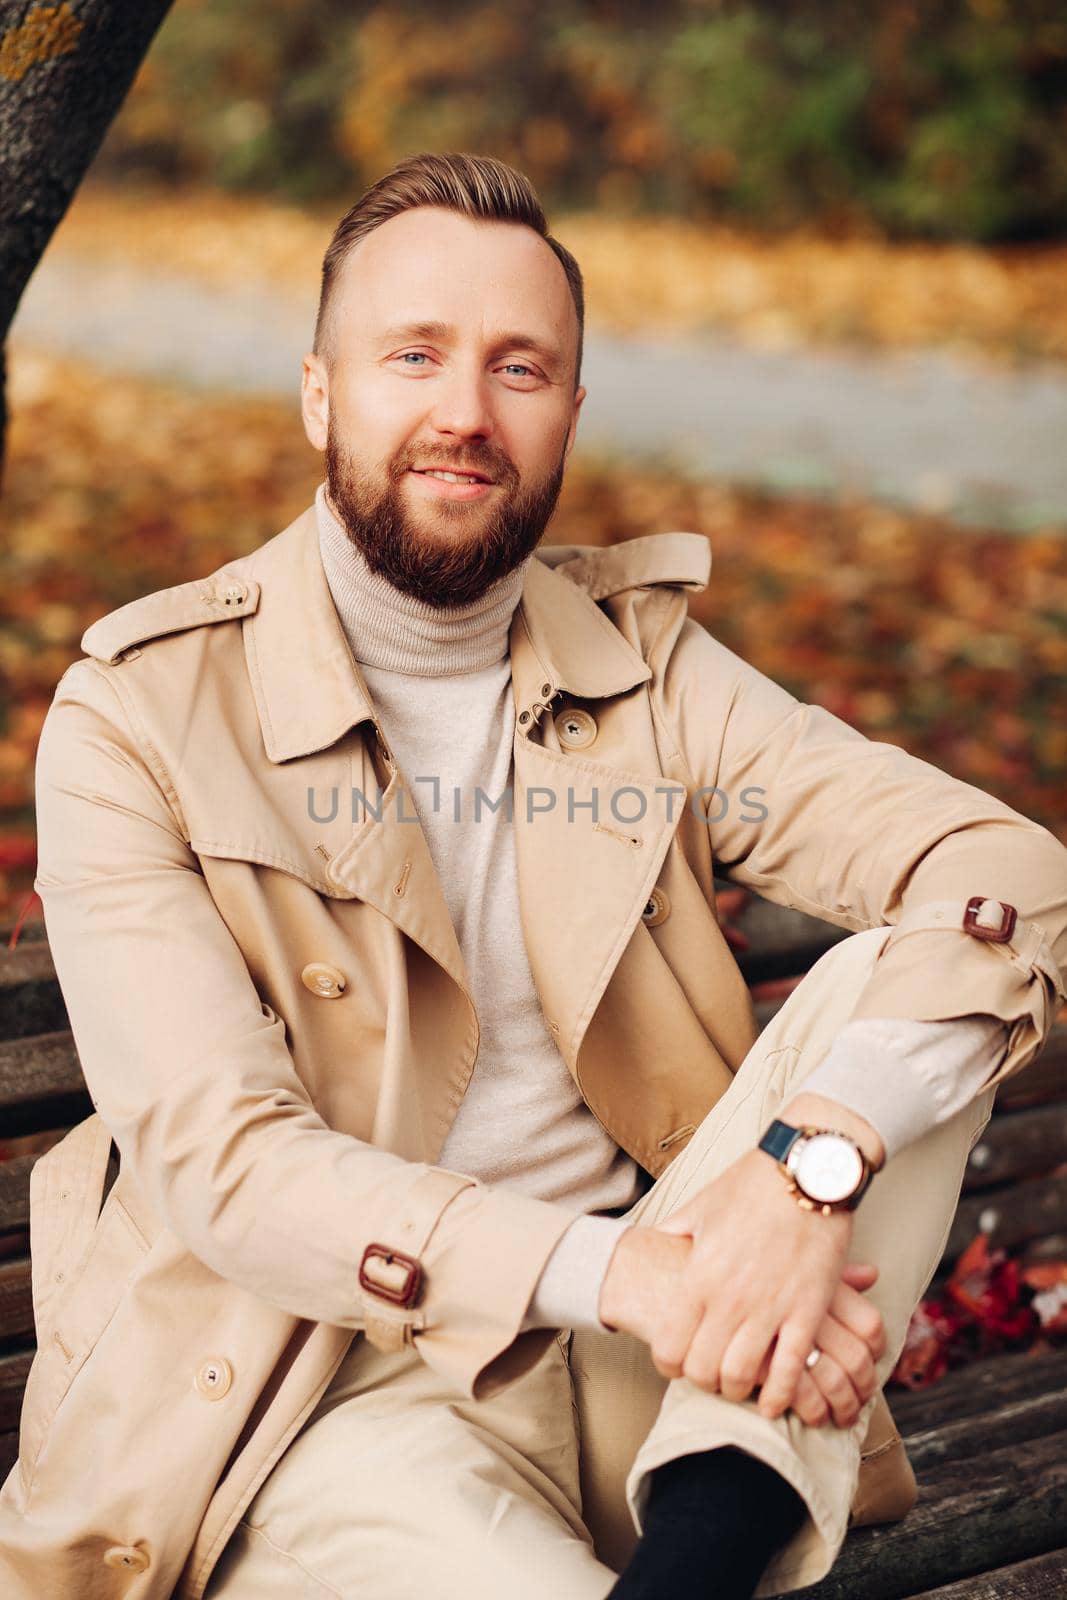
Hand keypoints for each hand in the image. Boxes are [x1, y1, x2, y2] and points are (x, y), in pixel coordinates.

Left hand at [598, 1147, 884, 1423]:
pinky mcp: (808, 1311)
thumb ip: (677, 1234)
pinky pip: (792, 1369)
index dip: (669, 1364)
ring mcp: (770, 1307)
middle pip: (703, 1371)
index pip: (670, 1347)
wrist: (807, 1170)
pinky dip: (782, 1394)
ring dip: (739, 1389)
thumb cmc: (752, 1184)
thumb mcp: (701, 1207)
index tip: (677, 1362)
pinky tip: (775, 1401)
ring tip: (741, 1384)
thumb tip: (656, 1242)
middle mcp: (730, 1299)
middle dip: (703, 1381)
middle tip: (710, 1375)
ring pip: (743, 1376)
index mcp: (699, 1275)